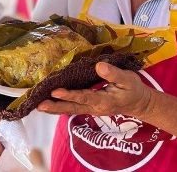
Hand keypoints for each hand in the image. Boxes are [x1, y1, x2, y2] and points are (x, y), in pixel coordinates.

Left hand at [37, 62, 156, 118]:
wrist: (138, 104)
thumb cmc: (133, 89)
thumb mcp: (128, 79)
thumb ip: (114, 74)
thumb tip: (99, 66)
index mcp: (104, 101)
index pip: (84, 97)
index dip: (69, 95)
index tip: (55, 91)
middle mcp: (95, 108)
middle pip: (72, 108)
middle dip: (55, 106)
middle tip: (39, 105)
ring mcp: (91, 110)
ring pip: (70, 110)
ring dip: (54, 108)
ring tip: (38, 105)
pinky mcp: (89, 108)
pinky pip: (72, 108)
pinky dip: (60, 107)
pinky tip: (49, 103)